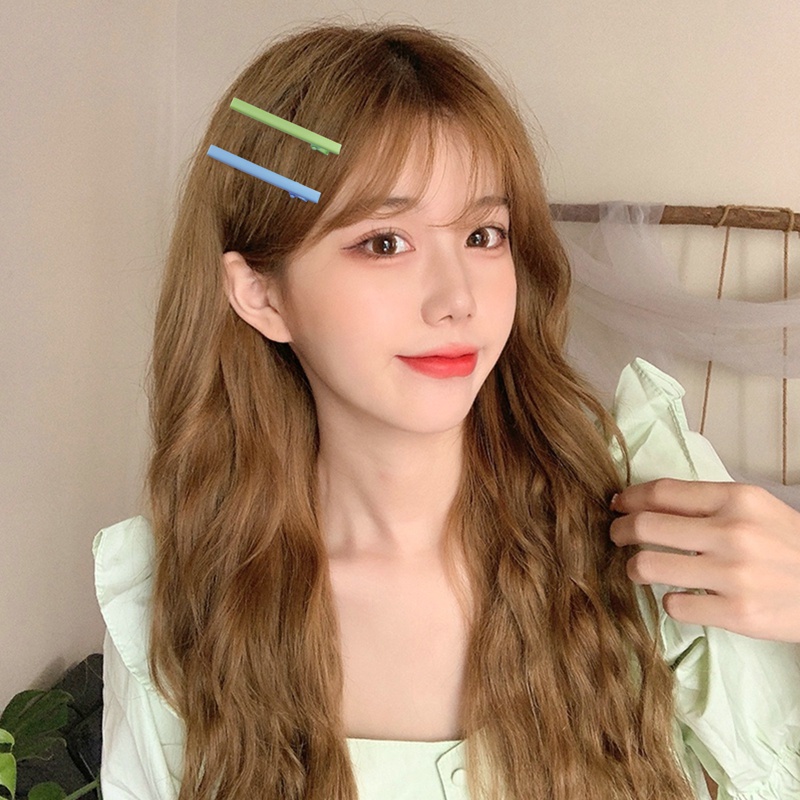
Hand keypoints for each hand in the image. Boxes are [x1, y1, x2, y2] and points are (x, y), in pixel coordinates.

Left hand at [609, 478, 799, 641]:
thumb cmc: (789, 547)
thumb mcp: (756, 510)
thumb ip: (708, 504)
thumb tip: (647, 502)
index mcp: (737, 499)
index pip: (662, 492)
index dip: (629, 498)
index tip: (617, 505)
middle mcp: (733, 533)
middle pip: (644, 526)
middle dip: (619, 531)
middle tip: (616, 536)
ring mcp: (734, 575)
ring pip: (648, 566)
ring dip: (634, 568)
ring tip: (640, 569)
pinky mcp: (737, 613)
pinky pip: (674, 605)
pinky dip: (670, 602)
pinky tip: (681, 598)